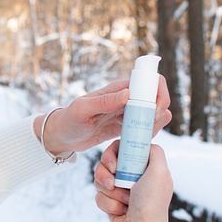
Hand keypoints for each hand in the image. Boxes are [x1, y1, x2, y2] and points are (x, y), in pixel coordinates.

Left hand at [33, 78, 172, 154]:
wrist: (62, 136)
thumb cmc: (69, 120)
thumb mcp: (83, 110)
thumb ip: (104, 102)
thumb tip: (128, 94)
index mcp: (118, 88)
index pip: (149, 81)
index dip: (158, 93)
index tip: (154, 111)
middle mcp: (126, 98)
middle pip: (156, 97)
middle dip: (159, 112)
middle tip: (147, 128)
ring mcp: (127, 112)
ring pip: (154, 113)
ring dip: (155, 124)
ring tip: (141, 136)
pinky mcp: (125, 127)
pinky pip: (145, 127)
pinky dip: (148, 133)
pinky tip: (139, 140)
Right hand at [93, 140, 172, 221]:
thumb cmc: (151, 202)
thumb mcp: (160, 172)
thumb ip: (155, 152)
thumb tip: (147, 143)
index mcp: (144, 168)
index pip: (121, 149)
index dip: (114, 154)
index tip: (115, 164)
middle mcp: (132, 177)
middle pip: (107, 163)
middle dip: (106, 173)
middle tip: (114, 182)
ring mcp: (121, 190)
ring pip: (100, 179)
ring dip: (109, 191)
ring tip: (123, 201)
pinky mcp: (111, 202)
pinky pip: (98, 195)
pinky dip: (108, 203)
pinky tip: (120, 211)